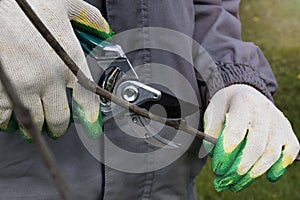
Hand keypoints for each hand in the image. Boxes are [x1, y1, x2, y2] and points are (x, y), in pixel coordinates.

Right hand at [0, 0, 112, 140]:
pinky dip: (9, 121)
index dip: (90, 115)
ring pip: (34, 121)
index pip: (86, 96)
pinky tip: (11, 119)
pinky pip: (5, 116)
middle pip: (59, 117)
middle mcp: (49, 77)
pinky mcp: (1, 88)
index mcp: (69, 59)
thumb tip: (103, 28)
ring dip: (37, 126)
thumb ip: (88, 18)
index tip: (91, 125)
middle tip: (58, 127)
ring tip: (38, 125)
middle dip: (60, 126)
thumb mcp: (66, 4)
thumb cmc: (29, 1)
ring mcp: (23, 85)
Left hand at [203, 84, 299, 191]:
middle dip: (239, 168)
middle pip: (256, 145)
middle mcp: (264, 111)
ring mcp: (278, 122)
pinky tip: (268, 176)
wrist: (245, 93)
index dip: (226, 153)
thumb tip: (213, 153)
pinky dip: (279, 167)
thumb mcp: (213, 111)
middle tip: (223, 180)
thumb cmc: (226, 106)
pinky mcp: (287, 132)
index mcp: (243, 102)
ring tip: (236, 184)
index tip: (217, 168)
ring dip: (254, 173)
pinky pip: (289, 153)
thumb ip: (211, 129)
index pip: (236, 131)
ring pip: (271, 153)